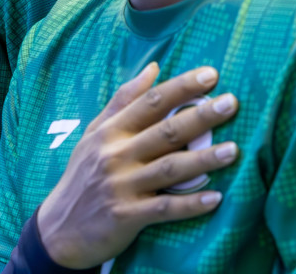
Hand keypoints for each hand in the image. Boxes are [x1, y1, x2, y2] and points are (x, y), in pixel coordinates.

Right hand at [36, 62, 239, 268]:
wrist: (60, 228)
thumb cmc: (83, 176)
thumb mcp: (95, 134)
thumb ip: (124, 101)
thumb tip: (153, 67)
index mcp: (110, 131)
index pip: (150, 102)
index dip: (181, 87)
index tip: (211, 75)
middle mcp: (116, 154)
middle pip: (165, 131)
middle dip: (200, 116)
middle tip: (231, 103)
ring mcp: (122, 185)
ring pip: (170, 169)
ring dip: (204, 160)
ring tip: (234, 151)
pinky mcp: (127, 216)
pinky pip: (165, 209)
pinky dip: (191, 204)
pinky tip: (216, 199)